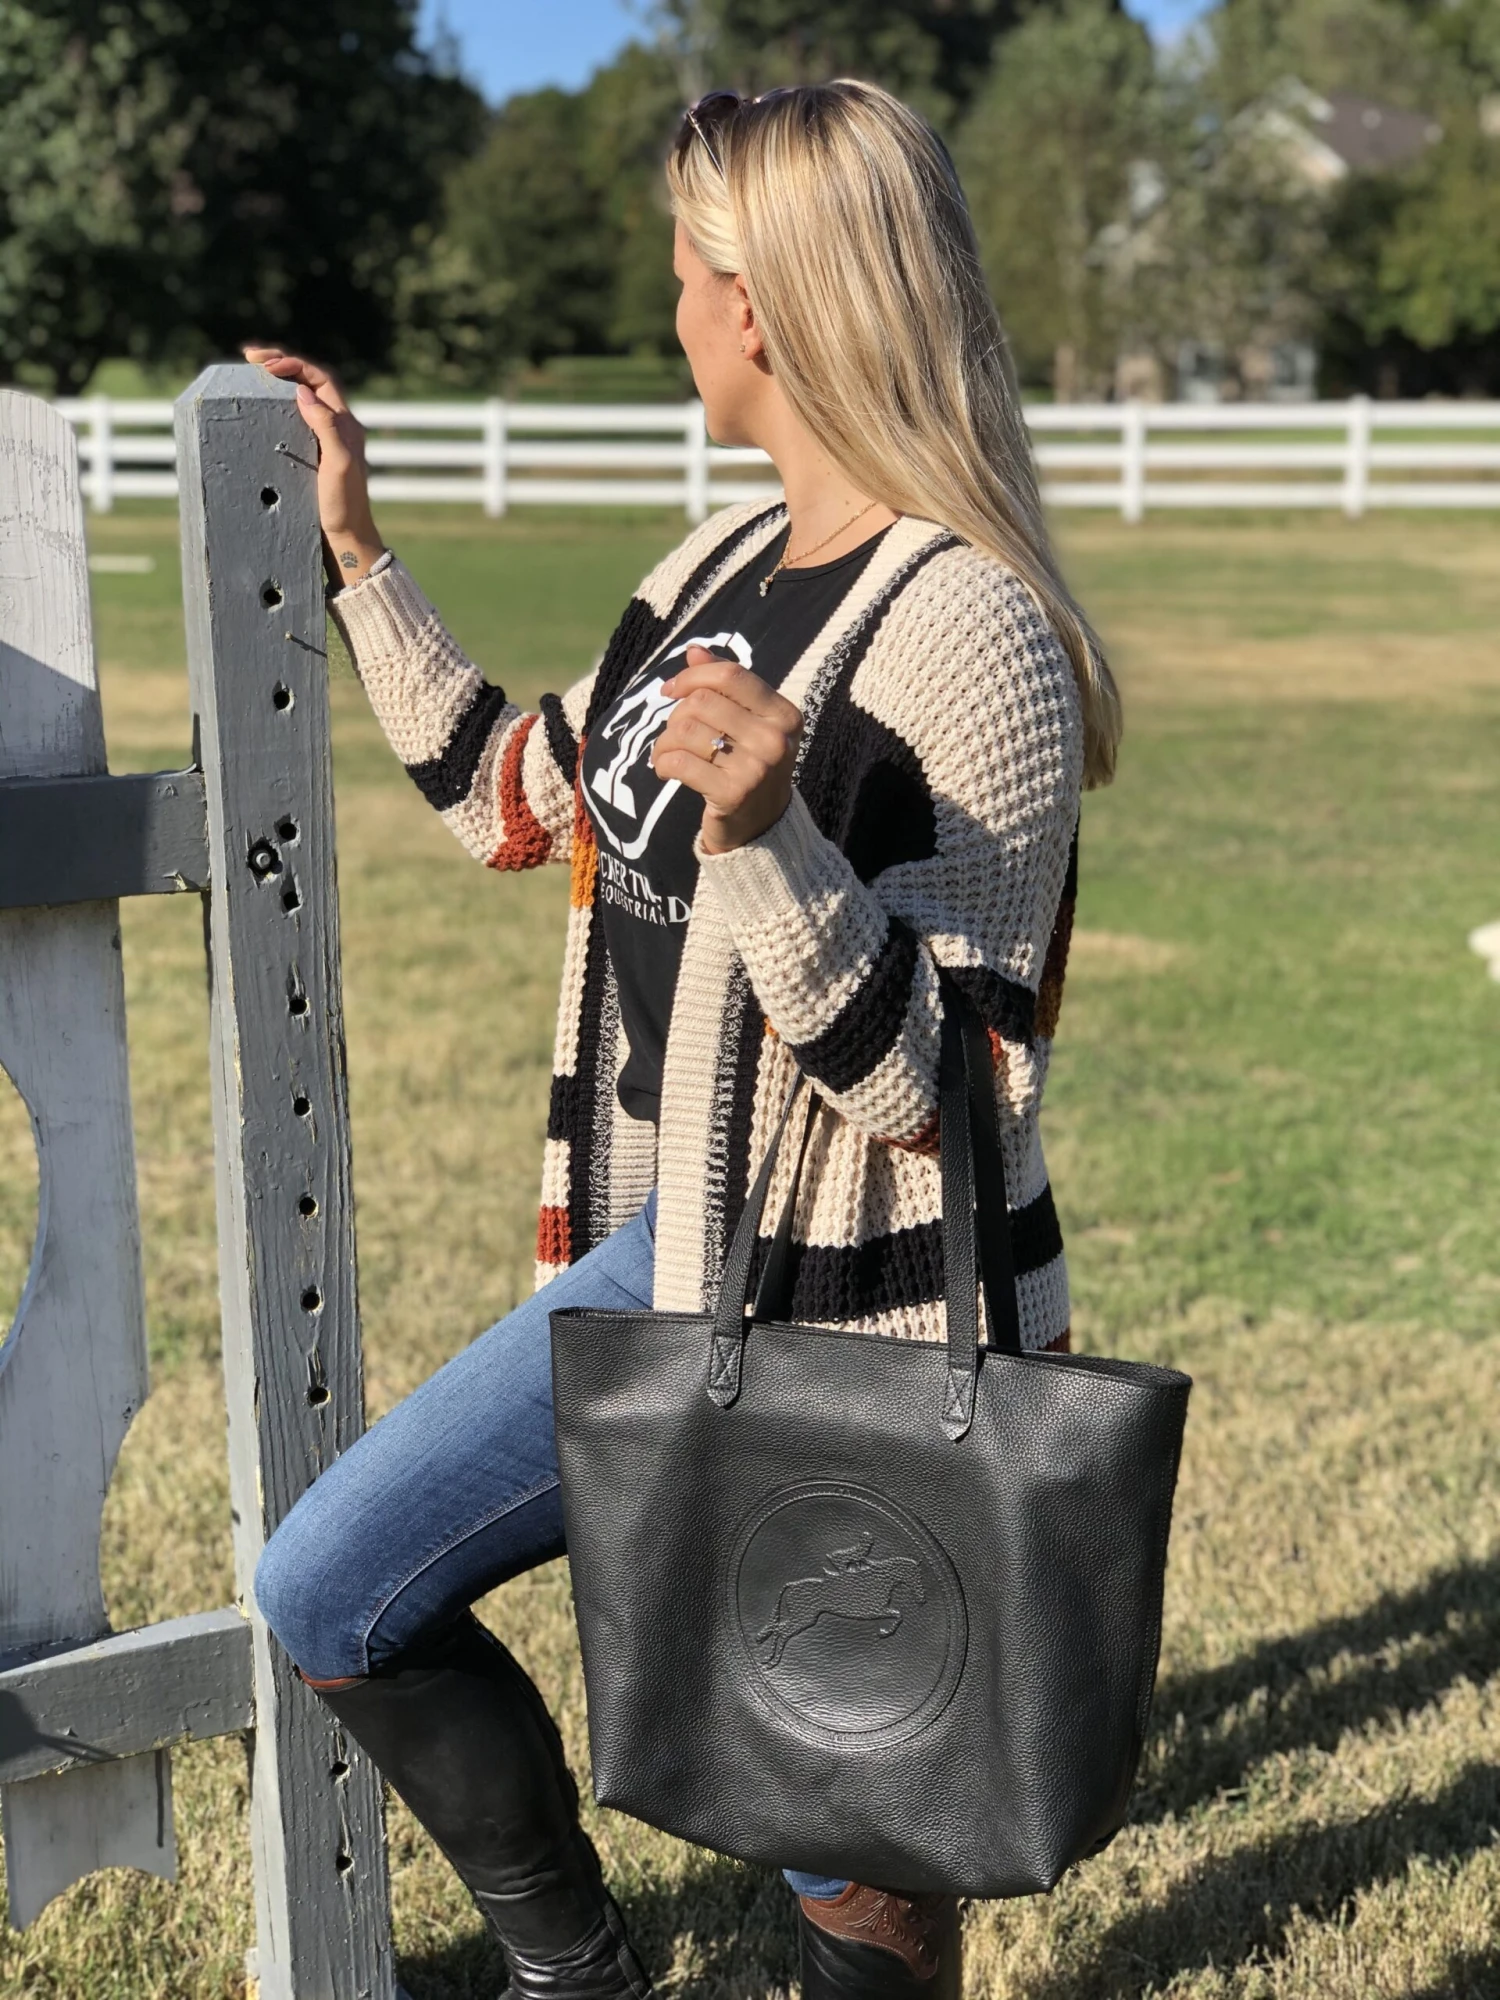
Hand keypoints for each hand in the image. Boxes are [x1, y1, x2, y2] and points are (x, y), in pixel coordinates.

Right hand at [241, 345, 384, 583]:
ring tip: (251, 374)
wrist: (346, 540)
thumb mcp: (338, 465)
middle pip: (309, 383)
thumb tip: (301, 392)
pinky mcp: (313, 457)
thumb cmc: (344, 506)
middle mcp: (337, 428)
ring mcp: (324, 442)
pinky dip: (275, 407)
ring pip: (301, 400)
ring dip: (277, 383)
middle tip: (250, 357)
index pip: (320, 379)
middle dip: (282, 364)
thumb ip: (326, 426)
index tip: (265, 366)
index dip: (294, 365)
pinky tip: (259, 410)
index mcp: (346, 424)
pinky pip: (294, 421)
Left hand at [650, 648, 801, 852]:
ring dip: (665, 741)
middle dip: (676, 715)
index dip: (692, 676)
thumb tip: (693, 651)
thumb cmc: (749, 765)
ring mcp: (757, 768)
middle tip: (674, 734)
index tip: (670, 689)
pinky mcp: (733, 794)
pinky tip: (666, 770)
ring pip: (686, 731)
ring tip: (667, 753)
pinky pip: (680, 762)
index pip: (731, 676)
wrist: (762, 827)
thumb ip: (724, 686)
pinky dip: (663, 763)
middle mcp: (775, 739)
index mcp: (783, 714)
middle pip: (702, 702)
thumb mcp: (747, 722)